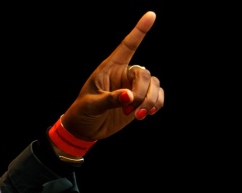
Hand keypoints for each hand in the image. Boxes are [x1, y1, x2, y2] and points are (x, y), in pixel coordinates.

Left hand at [60, 11, 163, 141]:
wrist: (84, 129)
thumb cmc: (83, 112)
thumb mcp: (92, 105)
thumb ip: (110, 99)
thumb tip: (130, 96)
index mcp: (109, 69)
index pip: (127, 46)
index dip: (139, 31)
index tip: (151, 15)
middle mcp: (124, 74)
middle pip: (143, 74)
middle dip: (142, 92)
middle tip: (130, 108)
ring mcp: (133, 87)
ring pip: (154, 84)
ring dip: (150, 100)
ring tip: (138, 115)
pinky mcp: (140, 101)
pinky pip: (158, 96)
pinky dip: (157, 104)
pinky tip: (148, 113)